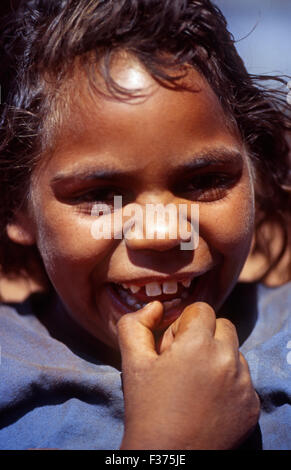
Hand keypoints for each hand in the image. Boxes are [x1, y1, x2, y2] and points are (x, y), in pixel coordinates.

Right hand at [118, 301, 259, 449]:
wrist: (168, 457)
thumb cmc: (147, 408)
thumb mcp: (132, 362)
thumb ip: (135, 324)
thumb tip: (156, 306)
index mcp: (199, 345)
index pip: (201, 309)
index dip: (182, 325)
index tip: (172, 347)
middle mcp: (228, 360)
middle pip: (222, 326)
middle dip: (203, 337)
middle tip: (183, 363)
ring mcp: (244, 384)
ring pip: (234, 352)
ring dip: (217, 359)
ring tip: (195, 384)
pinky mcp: (251, 405)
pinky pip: (243, 378)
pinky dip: (229, 383)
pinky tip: (208, 401)